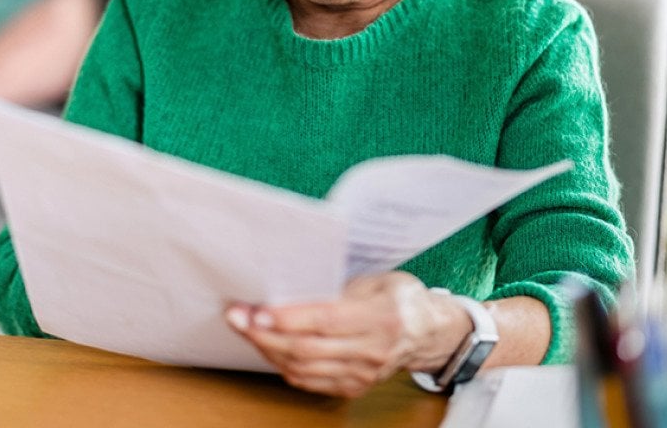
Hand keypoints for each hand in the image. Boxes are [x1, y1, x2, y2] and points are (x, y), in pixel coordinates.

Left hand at [224, 271, 469, 397]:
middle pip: (307, 348)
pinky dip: (283, 365)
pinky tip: (269, 346)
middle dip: (265, 333)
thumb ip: (341, 287)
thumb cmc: (401, 299)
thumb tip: (294, 285)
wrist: (429, 333)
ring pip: (302, 368)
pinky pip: (309, 381)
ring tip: (246, 329)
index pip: (326, 321)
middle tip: (237, 317)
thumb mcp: (379, 280)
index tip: (258, 309)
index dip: (289, 317)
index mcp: (381, 318)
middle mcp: (372, 351)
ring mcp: (362, 374)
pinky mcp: (354, 387)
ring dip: (268, 349)